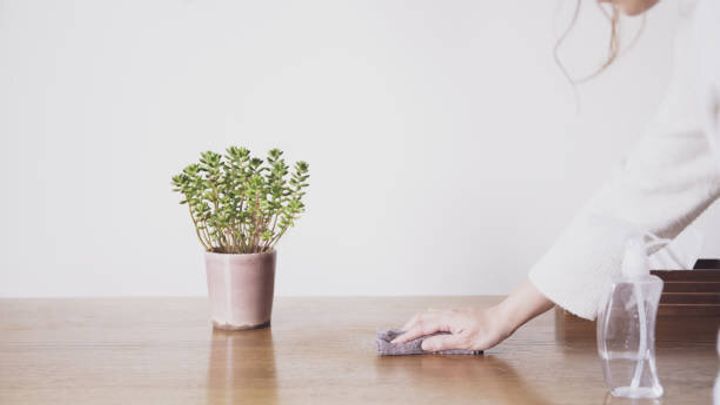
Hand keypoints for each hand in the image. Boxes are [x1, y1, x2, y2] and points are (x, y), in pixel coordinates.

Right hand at [391, 306, 511, 351]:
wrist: (502, 319)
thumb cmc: (487, 331)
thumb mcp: (465, 342)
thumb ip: (443, 343)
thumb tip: (424, 345)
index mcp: (446, 320)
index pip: (421, 328)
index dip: (407, 335)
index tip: (396, 342)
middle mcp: (446, 313)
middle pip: (420, 318)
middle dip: (407, 327)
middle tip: (397, 336)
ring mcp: (451, 312)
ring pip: (427, 315)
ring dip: (415, 322)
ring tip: (408, 331)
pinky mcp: (455, 314)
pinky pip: (435, 315)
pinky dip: (425, 319)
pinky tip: (427, 323)